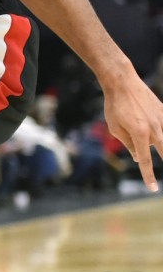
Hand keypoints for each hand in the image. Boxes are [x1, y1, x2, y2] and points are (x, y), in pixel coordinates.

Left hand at [102, 76, 162, 191]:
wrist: (122, 82)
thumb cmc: (114, 106)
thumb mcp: (115, 128)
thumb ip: (128, 144)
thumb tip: (139, 157)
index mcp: (140, 134)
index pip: (146, 160)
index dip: (149, 176)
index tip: (153, 189)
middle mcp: (155, 129)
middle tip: (158, 176)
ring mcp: (162, 119)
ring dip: (159, 146)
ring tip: (151, 145)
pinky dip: (161, 132)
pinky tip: (155, 134)